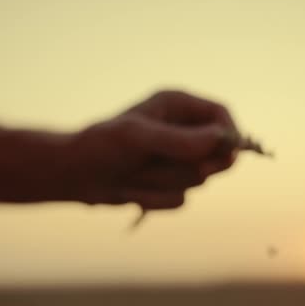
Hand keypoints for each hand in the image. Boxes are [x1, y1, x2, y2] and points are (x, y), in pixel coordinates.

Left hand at [64, 90, 238, 209]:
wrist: (75, 174)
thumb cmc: (101, 146)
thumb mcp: (138, 137)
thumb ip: (179, 140)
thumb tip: (221, 140)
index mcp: (177, 106)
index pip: (221, 114)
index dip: (229, 134)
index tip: (227, 155)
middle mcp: (182, 130)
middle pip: (218, 151)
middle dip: (196, 164)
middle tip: (176, 168)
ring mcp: (177, 158)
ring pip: (198, 179)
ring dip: (166, 182)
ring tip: (135, 173)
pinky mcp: (169, 182)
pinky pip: (180, 199)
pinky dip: (156, 199)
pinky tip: (131, 189)